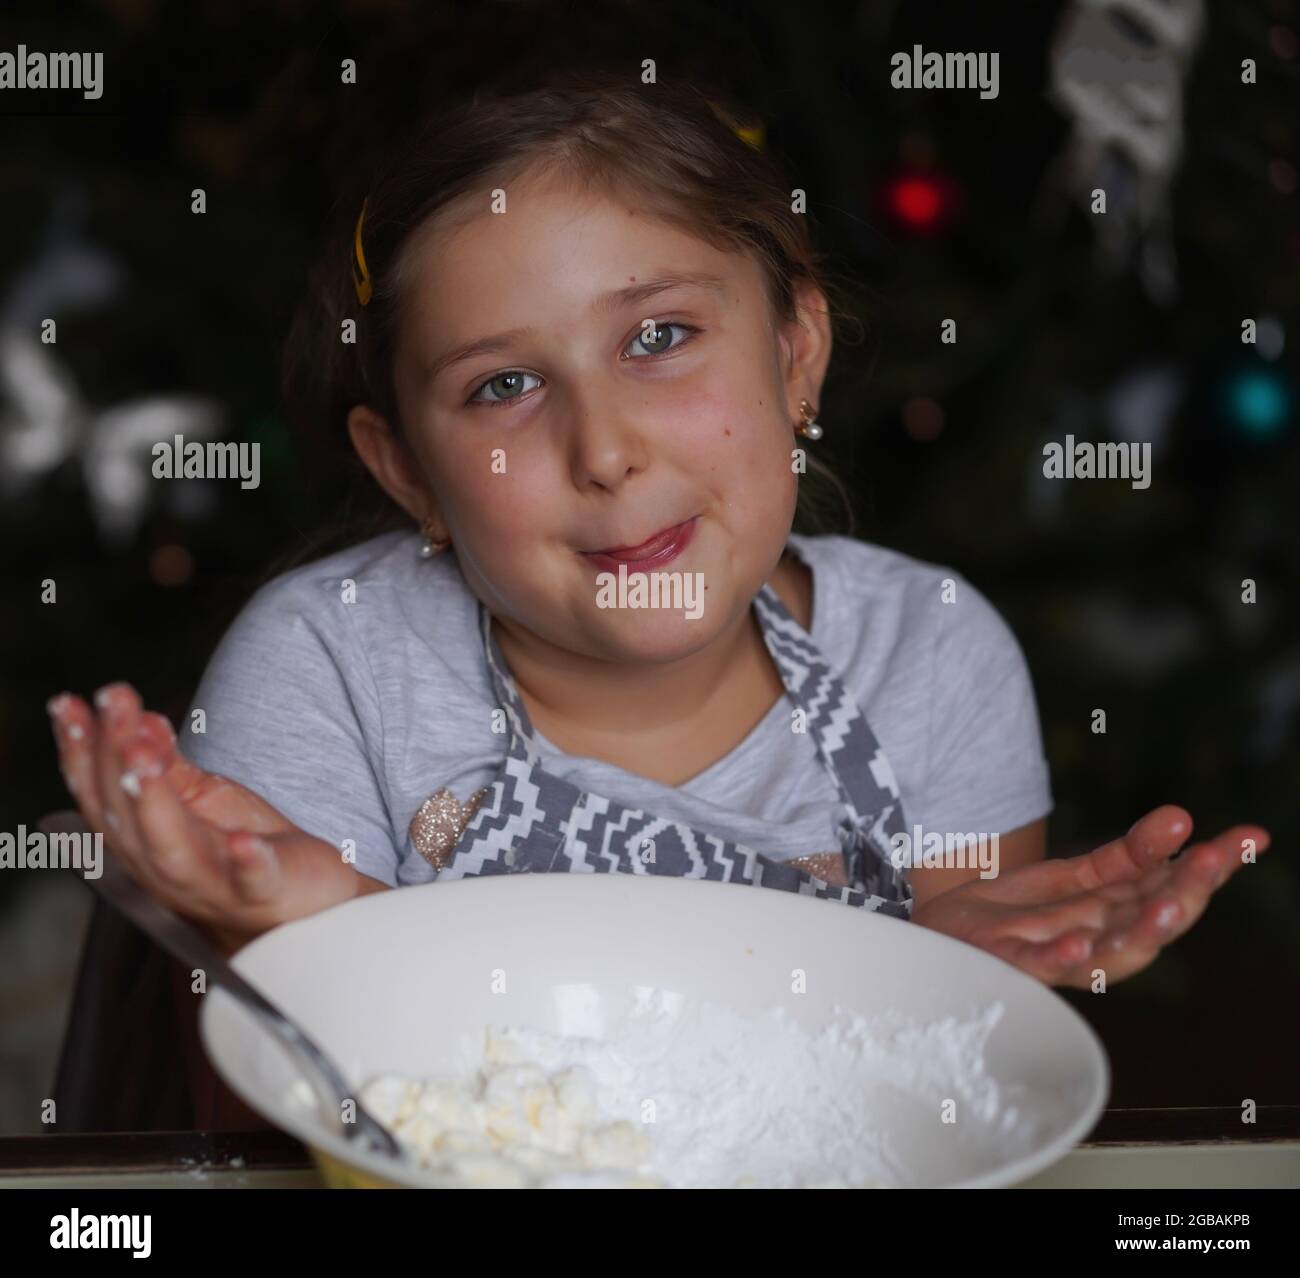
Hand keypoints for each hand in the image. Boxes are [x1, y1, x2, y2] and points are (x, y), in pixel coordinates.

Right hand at [47, 682, 379, 949]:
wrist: (301, 906)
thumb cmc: (241, 848)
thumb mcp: (200, 798)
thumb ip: (167, 764)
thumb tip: (136, 717)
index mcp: (142, 844)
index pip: (100, 796)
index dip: (82, 751)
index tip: (68, 704)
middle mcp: (165, 869)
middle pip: (128, 819)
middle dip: (115, 759)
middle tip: (114, 704)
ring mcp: (214, 886)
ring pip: (173, 852)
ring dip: (154, 804)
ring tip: (144, 755)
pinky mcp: (265, 892)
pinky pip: (253, 881)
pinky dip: (246, 861)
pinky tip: (241, 841)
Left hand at [911, 805, 1270, 987]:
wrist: (939, 940)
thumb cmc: (1011, 917)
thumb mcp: (1073, 877)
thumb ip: (1128, 855)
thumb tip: (1183, 819)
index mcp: (1114, 921)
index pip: (1172, 892)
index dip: (1211, 868)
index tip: (1251, 838)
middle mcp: (1093, 945)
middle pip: (1150, 926)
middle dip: (1184, 896)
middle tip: (1209, 862)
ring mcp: (1051, 960)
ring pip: (1108, 958)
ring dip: (1139, 935)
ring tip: (1166, 906)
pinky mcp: (1005, 967)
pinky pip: (1037, 970)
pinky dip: (1061, 961)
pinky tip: (1079, 944)